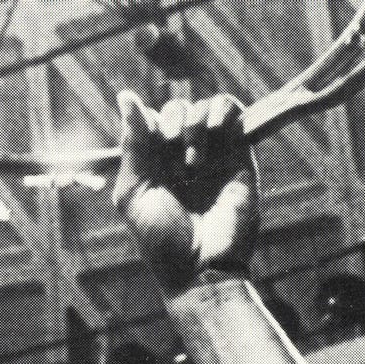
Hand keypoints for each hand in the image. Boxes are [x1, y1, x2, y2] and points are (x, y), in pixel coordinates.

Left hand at [113, 93, 258, 295]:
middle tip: (177, 167)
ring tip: (195, 166)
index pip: (151, 120)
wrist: (202, 267)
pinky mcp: (239, 152)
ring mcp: (212, 153)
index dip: (150, 127)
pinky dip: (220, 110)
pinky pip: (230, 108)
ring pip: (202, 105)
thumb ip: (132, 145)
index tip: (152, 153)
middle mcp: (182, 156)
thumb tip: (126, 95)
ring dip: (194, 126)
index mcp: (155, 165)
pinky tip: (215, 132)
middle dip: (172, 127)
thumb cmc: (162, 240)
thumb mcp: (134, 193)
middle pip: (176, 109)